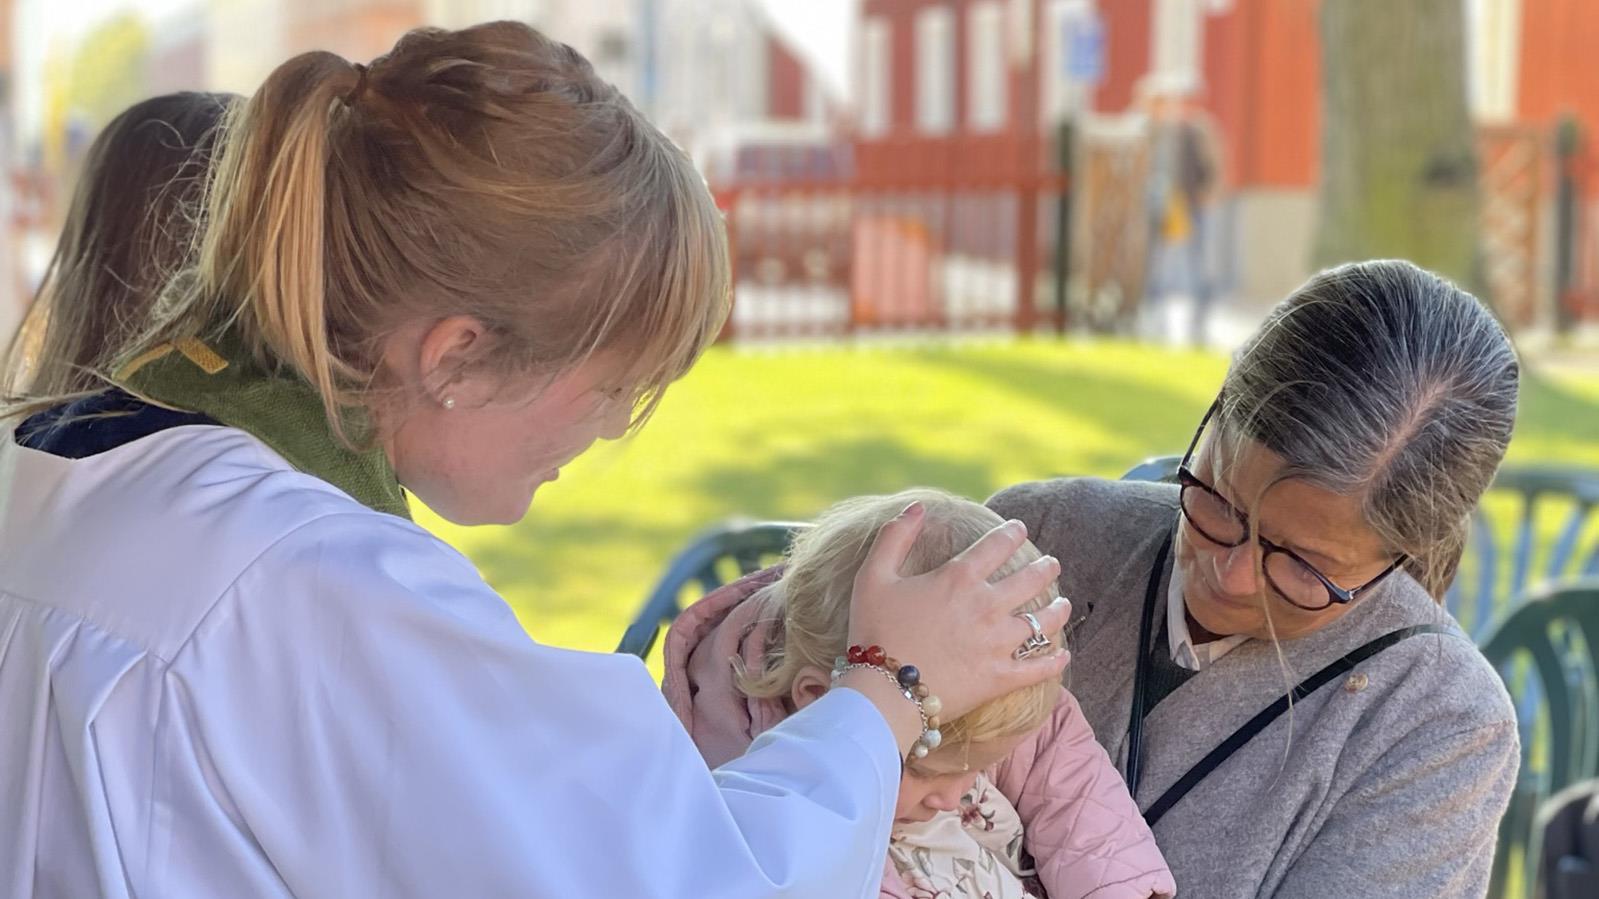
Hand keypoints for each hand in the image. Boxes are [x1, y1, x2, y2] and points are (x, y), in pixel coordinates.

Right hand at [840, 502, 1070, 751]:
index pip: (996, 545)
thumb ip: (894, 536)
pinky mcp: (1001, 678)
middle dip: (1045, 567)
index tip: (1019, 528)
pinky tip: (1062, 654)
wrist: (884, 691)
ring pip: (1043, 622)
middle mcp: (986, 606)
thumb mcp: (873, 576)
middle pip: (1029, 579)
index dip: (1011, 533)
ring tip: (1064, 604)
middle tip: (1052, 563)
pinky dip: (1054, 661)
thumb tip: (918, 507)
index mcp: (958, 578)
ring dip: (1057, 610)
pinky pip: (1038, 668)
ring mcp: (998, 643)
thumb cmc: (875, 631)